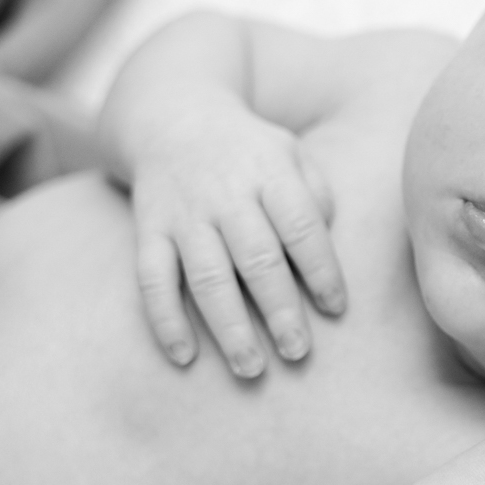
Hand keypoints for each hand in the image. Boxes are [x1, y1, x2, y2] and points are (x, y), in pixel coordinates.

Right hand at [130, 102, 345, 376]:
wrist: (172, 115)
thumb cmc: (250, 151)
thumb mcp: (291, 154)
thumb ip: (315, 196)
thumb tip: (328, 252)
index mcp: (270, 172)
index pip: (301, 226)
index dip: (322, 269)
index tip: (336, 309)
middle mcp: (225, 193)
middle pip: (257, 257)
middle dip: (280, 309)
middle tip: (298, 353)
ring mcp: (184, 213)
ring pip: (207, 275)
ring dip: (229, 326)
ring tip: (251, 369)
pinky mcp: (149, 229)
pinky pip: (152, 278)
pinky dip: (165, 319)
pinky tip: (184, 356)